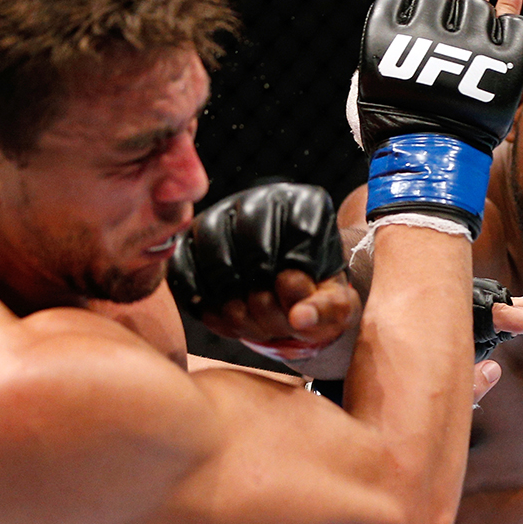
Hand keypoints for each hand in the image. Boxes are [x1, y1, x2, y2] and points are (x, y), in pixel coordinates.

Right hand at [169, 183, 349, 358]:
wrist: (284, 283)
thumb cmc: (314, 293)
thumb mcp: (336, 304)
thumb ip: (327, 310)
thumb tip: (300, 319)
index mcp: (310, 206)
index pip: (299, 251)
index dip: (296, 293)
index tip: (301, 311)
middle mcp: (265, 197)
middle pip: (257, 257)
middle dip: (266, 308)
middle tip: (277, 327)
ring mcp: (223, 211)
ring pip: (218, 265)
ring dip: (235, 311)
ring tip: (255, 326)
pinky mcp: (191, 235)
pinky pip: (185, 272)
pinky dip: (204, 305)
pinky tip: (226, 317)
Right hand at [350, 0, 522, 237]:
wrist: (430, 161)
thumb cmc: (392, 133)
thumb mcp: (364, 91)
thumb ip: (380, 49)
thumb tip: (403, 4)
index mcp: (393, 39)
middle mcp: (430, 33)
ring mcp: (470, 44)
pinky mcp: (504, 61)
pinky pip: (511, 22)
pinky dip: (511, 1)